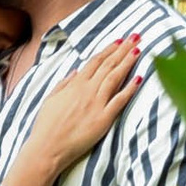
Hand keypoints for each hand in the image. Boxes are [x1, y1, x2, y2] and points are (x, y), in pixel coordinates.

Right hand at [25, 34, 146, 177]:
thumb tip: (76, 71)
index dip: (109, 50)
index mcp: (74, 85)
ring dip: (128, 62)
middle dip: (124, 50)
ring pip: (115, 78)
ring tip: (139, 50)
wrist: (46, 148)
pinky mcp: (103, 119)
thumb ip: (64, 84)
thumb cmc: (46, 126)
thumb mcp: (50, 100)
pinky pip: (120, 100)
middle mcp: (87, 91)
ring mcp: (96, 104)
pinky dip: (130, 88)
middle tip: (136, 37)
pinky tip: (139, 78)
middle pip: (108, 65)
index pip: (95, 62)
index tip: (120, 41)